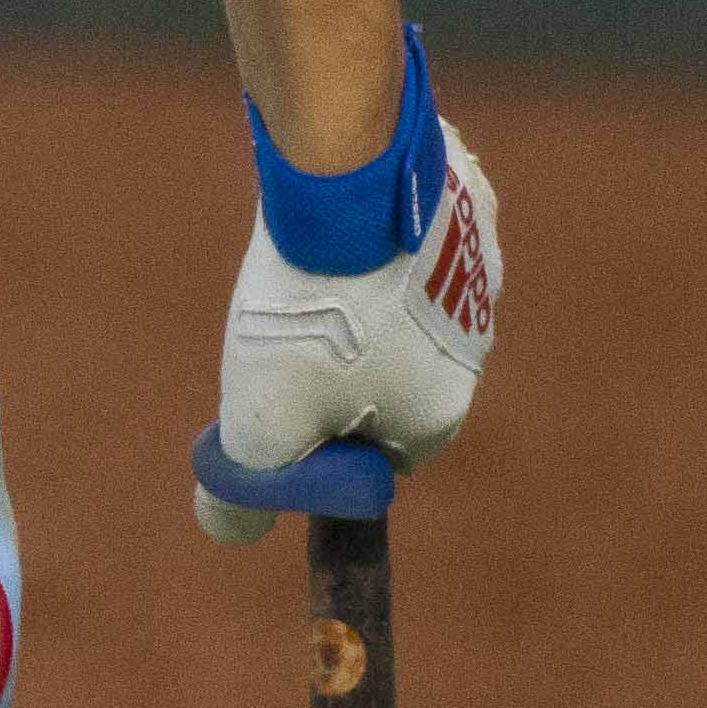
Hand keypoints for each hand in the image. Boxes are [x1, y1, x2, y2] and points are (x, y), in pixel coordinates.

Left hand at [193, 119, 504, 540]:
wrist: (350, 177)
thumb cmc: (312, 313)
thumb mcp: (261, 420)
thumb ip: (251, 484)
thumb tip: (228, 530)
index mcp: (443, 408)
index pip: (377, 449)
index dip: (318, 432)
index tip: (277, 395)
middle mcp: (478, 344)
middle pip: (390, 370)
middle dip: (334, 357)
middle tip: (282, 321)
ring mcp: (478, 268)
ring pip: (398, 295)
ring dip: (349, 286)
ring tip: (303, 263)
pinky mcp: (462, 201)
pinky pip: (404, 229)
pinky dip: (367, 228)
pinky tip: (332, 212)